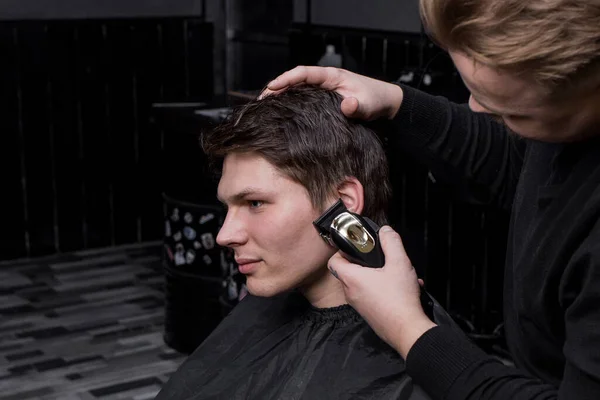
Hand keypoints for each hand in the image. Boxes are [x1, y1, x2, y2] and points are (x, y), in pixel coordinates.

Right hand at [260, 66, 403, 120]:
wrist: (385, 103)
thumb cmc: (376, 100)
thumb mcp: (368, 104)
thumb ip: (357, 106)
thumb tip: (346, 105)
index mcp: (332, 76)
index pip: (304, 73)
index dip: (287, 78)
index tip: (272, 87)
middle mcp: (325, 80)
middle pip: (296, 80)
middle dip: (277, 88)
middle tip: (261, 100)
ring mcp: (324, 90)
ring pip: (298, 89)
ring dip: (282, 96)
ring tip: (265, 107)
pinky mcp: (324, 100)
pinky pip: (304, 98)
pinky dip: (291, 103)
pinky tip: (282, 113)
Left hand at [328, 226, 436, 358]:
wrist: (408, 331)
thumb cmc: (400, 299)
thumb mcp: (399, 263)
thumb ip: (391, 242)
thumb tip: (385, 231)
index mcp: (351, 279)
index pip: (333, 260)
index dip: (342, 250)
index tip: (357, 246)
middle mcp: (350, 293)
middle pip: (351, 271)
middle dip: (367, 262)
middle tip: (382, 258)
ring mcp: (359, 305)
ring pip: (365, 283)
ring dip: (380, 276)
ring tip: (398, 274)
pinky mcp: (369, 314)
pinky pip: (372, 295)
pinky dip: (385, 289)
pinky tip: (404, 288)